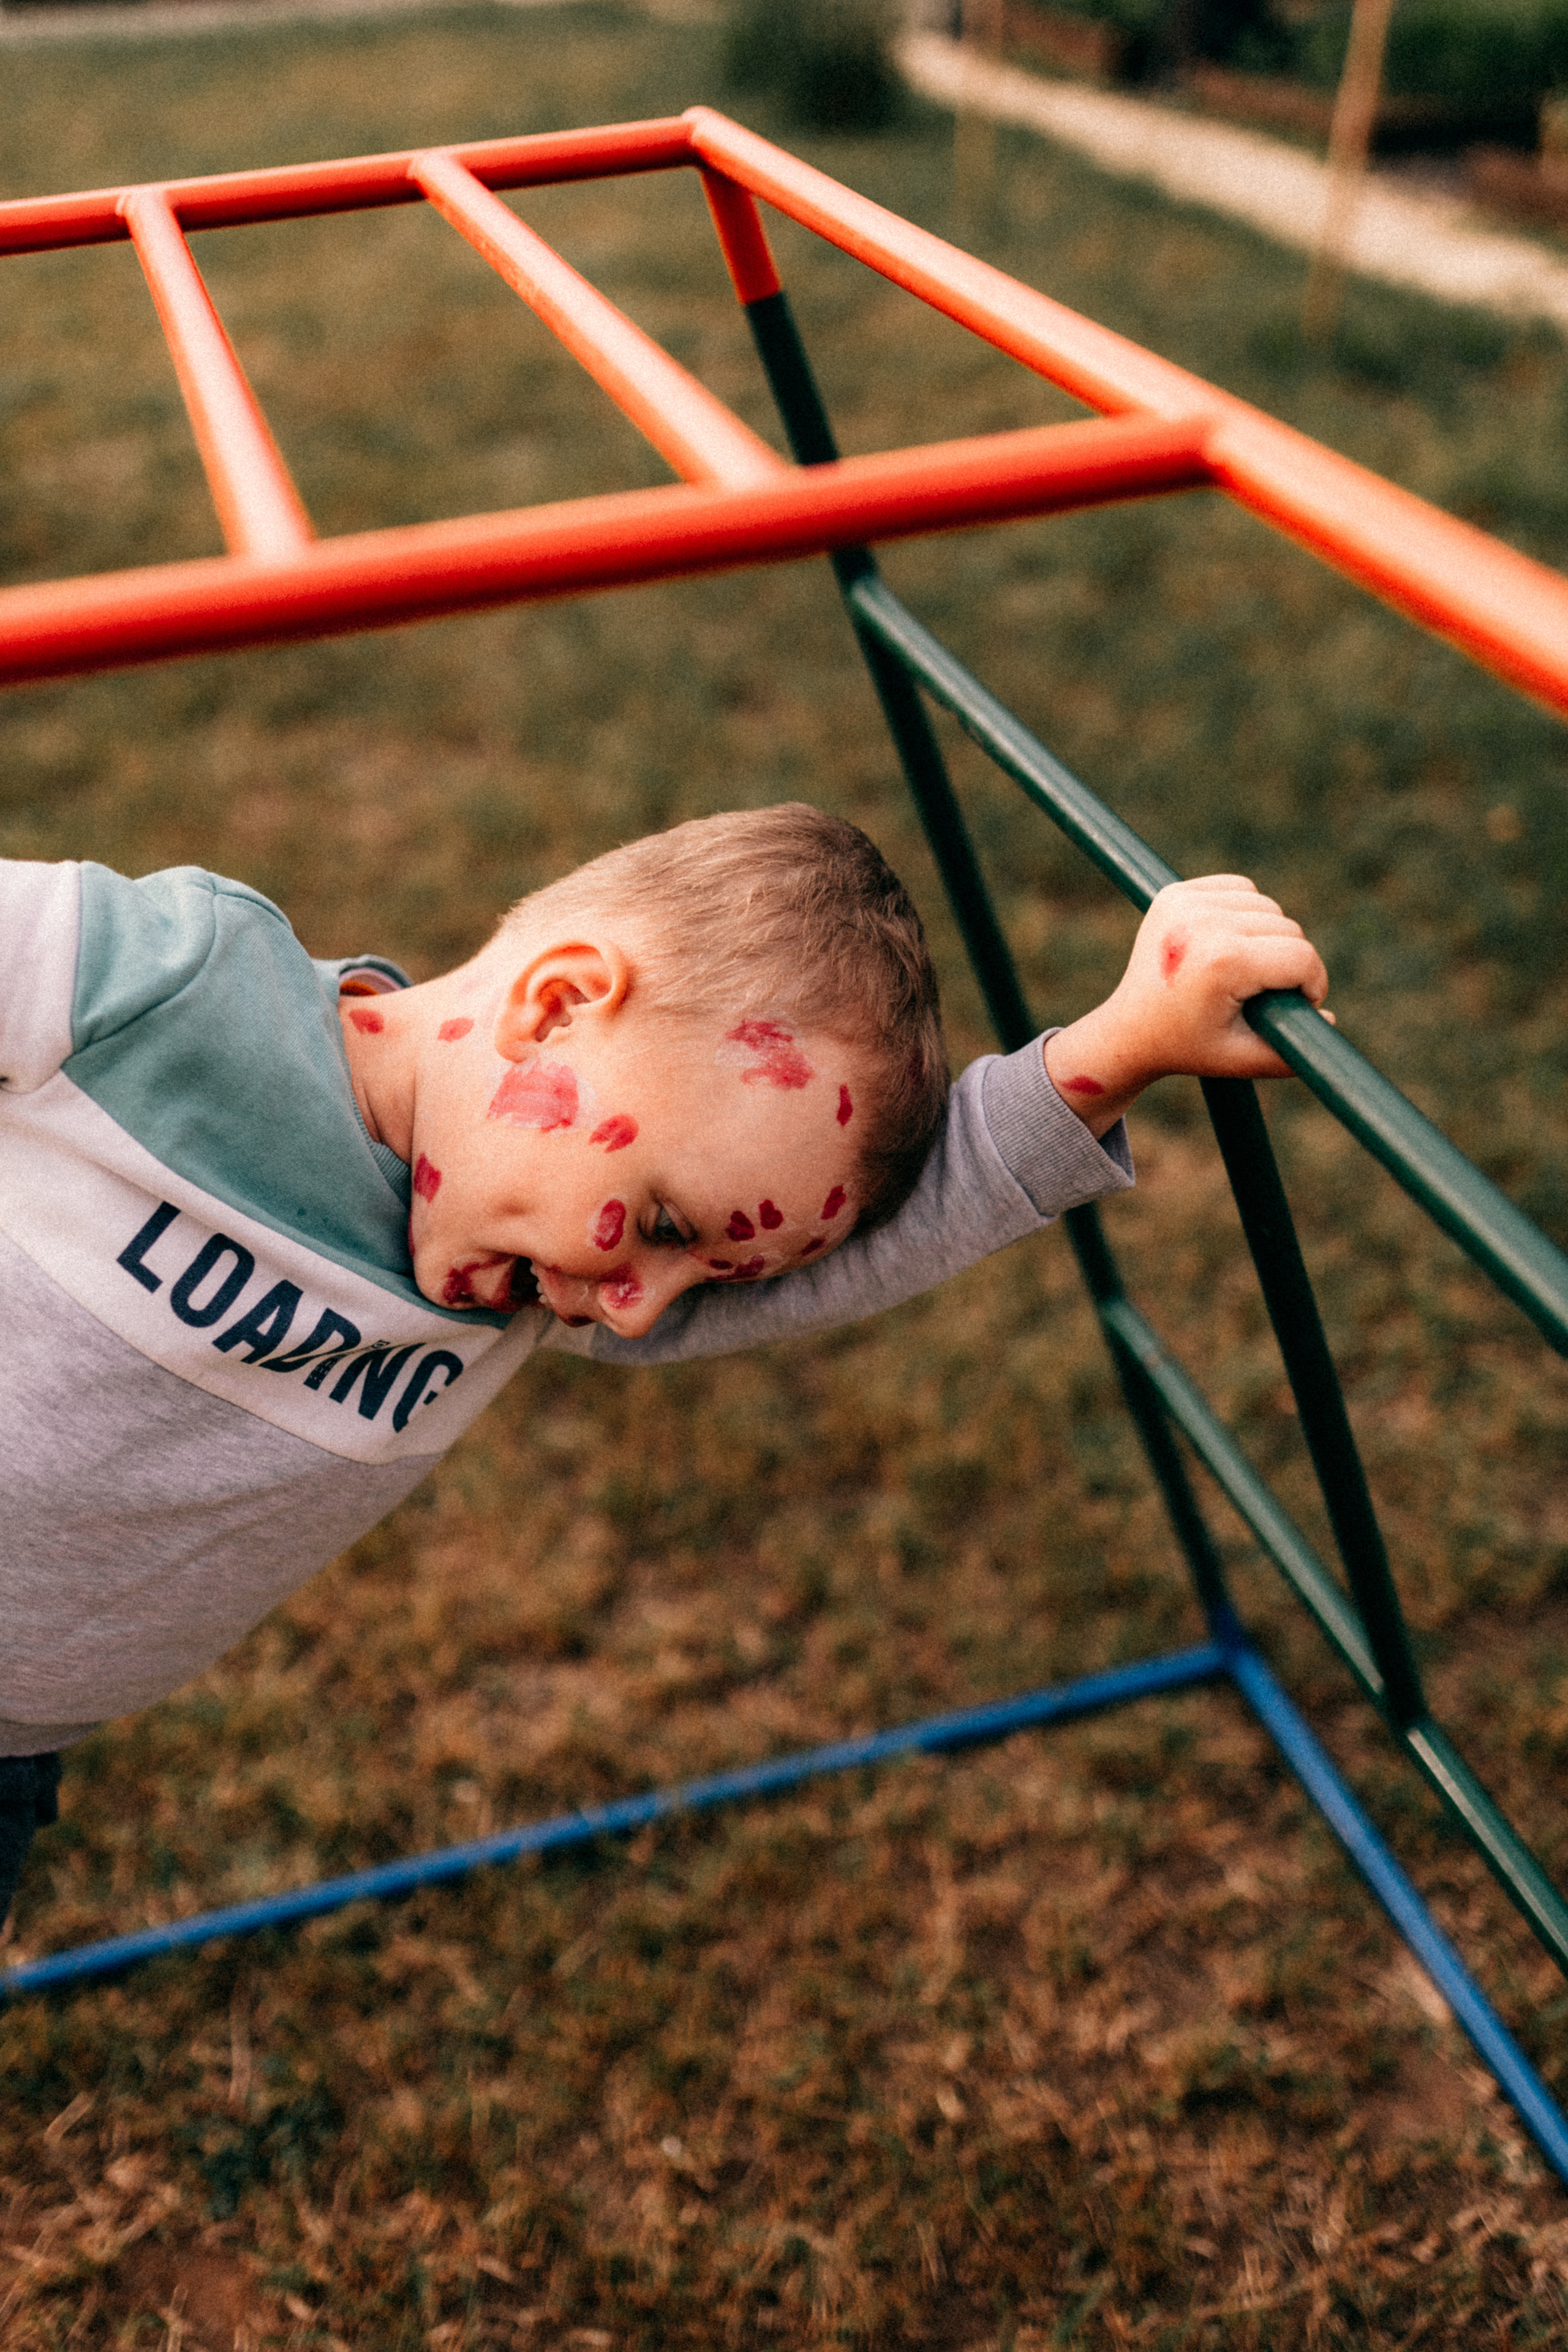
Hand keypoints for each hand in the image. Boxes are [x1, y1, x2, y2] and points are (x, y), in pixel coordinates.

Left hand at [1042, 875, 1329, 1136]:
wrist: (1129, 1030)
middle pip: (1289, 928)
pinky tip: (1228, 943)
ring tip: (1244, 971)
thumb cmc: (1188, 1048)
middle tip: (1265, 992)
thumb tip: (1329, 1020)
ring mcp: (1186, 903)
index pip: (1301, 958)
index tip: (1303, 1004)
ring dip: (1268, 936)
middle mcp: (1203, 923)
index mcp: (1222, 962)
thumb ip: (1293, 1050)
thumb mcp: (1243, 1059)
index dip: (1313, 985)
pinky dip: (1246, 912)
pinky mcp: (1175, 892)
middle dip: (1289, 963)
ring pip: (1268, 906)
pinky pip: (1240, 889)